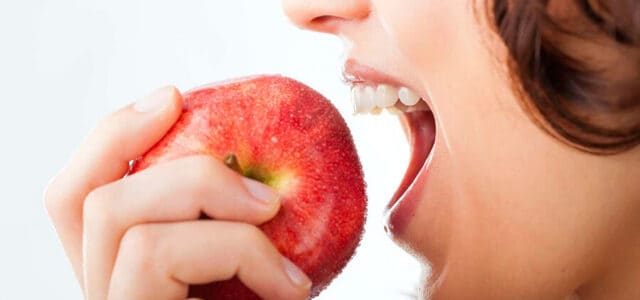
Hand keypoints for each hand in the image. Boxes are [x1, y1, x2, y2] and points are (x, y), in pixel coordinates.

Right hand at [44, 87, 310, 299]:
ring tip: (273, 222)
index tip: (174, 96)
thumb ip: (236, 230)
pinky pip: (157, 253)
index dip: (112, 135)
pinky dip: (234, 250)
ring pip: (116, 214)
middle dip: (174, 163)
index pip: (77, 196)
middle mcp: (102, 293)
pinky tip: (288, 288)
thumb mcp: (254, 275)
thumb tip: (267, 177)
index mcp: (122, 275)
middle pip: (84, 197)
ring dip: (206, 197)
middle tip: (251, 179)